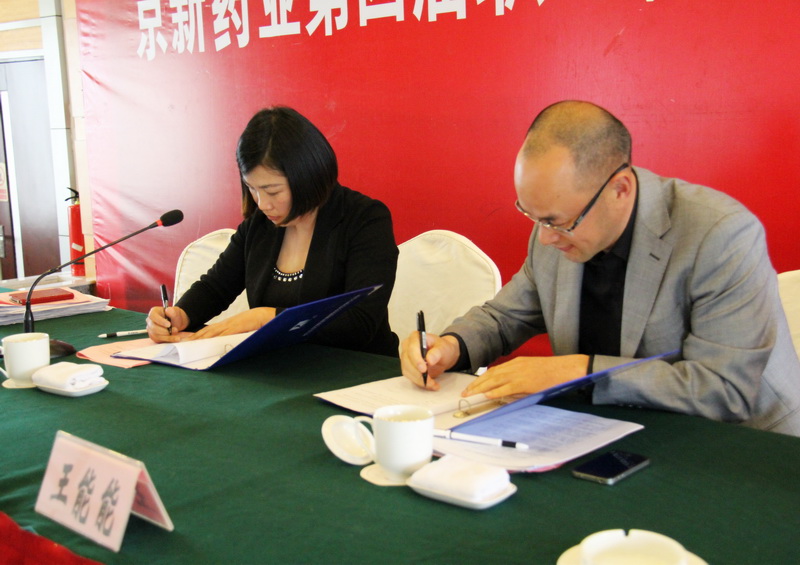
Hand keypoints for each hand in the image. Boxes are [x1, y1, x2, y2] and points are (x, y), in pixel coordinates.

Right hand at [147, 305, 189, 342]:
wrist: (177, 323)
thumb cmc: (175, 316)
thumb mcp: (176, 312)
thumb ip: (173, 311)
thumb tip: (168, 310)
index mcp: (154, 312)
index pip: (152, 316)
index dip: (160, 321)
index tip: (169, 325)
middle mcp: (150, 320)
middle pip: (153, 328)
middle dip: (165, 331)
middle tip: (176, 330)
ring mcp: (150, 329)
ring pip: (155, 335)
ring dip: (167, 336)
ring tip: (177, 334)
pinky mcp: (154, 336)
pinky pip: (158, 340)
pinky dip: (167, 340)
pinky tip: (175, 338)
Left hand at [187, 307, 276, 340]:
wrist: (265, 316)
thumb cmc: (255, 323)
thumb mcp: (241, 330)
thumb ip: (233, 336)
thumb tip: (226, 346)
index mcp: (225, 325)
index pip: (207, 332)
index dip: (196, 336)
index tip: (186, 341)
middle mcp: (224, 325)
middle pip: (204, 332)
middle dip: (191, 338)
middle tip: (179, 343)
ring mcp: (229, 326)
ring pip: (210, 333)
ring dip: (197, 339)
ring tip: (186, 344)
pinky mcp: (235, 328)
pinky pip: (221, 335)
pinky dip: (212, 339)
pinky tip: (205, 343)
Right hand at [400, 332, 460, 389]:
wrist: (443, 356)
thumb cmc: (443, 348)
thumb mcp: (444, 348)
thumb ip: (437, 352)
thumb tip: (429, 360)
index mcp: (415, 337)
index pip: (411, 348)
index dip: (416, 359)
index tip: (424, 369)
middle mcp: (407, 346)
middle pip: (407, 361)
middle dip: (418, 373)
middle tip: (430, 380)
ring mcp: (406, 357)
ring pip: (407, 371)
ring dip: (419, 380)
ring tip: (433, 384)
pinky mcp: (407, 367)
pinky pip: (410, 377)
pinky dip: (420, 383)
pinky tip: (431, 384)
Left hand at [461, 354, 590, 398]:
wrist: (566, 369)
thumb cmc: (552, 373)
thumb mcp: (531, 373)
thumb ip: (518, 382)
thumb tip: (505, 394)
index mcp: (516, 363)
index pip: (493, 370)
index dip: (480, 378)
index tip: (472, 385)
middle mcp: (515, 366)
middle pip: (490, 375)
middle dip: (476, 384)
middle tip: (465, 392)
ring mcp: (519, 373)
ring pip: (495, 380)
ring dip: (481, 388)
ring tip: (470, 394)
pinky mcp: (525, 382)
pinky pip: (508, 387)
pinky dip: (496, 391)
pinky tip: (488, 395)